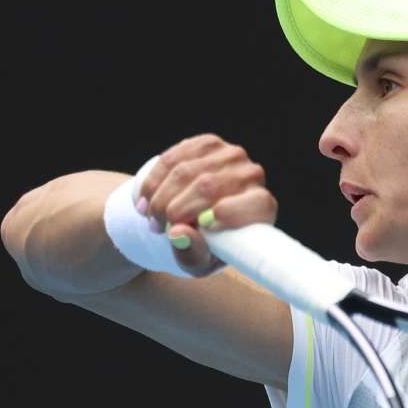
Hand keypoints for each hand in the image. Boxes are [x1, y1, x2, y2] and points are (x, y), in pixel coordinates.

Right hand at [138, 133, 275, 275]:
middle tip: (158, 228)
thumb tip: (179, 233)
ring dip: (160, 197)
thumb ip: (192, 254)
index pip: (258, 204)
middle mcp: (252, 177)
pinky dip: (153, 181)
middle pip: (210, 186)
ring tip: (151, 218)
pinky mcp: (208, 144)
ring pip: (185, 171)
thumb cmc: (203, 248)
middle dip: (176, 209)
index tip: (204, 226)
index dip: (233, 212)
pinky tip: (146, 199)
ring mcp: (231, 156)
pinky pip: (173, 158)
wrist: (191, 219)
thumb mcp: (198, 263)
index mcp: (262, 209)